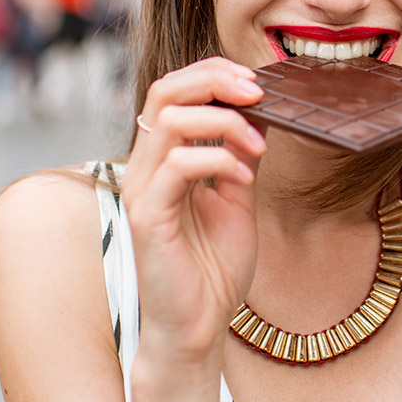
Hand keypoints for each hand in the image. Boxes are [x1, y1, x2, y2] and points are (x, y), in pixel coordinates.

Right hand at [122, 57, 265, 363]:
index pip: (174, 89)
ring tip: (257, 145)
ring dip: (223, 121)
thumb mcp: (237, 195)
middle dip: (214, 79)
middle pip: (164, 89)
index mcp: (163, 157)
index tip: (256, 81)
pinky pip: (177, 165)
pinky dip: (218, 159)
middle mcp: (144, 166)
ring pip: (168, 119)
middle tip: (256, 91)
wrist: (200, 327)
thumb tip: (261, 109)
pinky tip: (243, 178)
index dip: (213, 73)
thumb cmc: (213, 267)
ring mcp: (141, 189)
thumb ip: (241, 153)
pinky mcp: (146, 216)